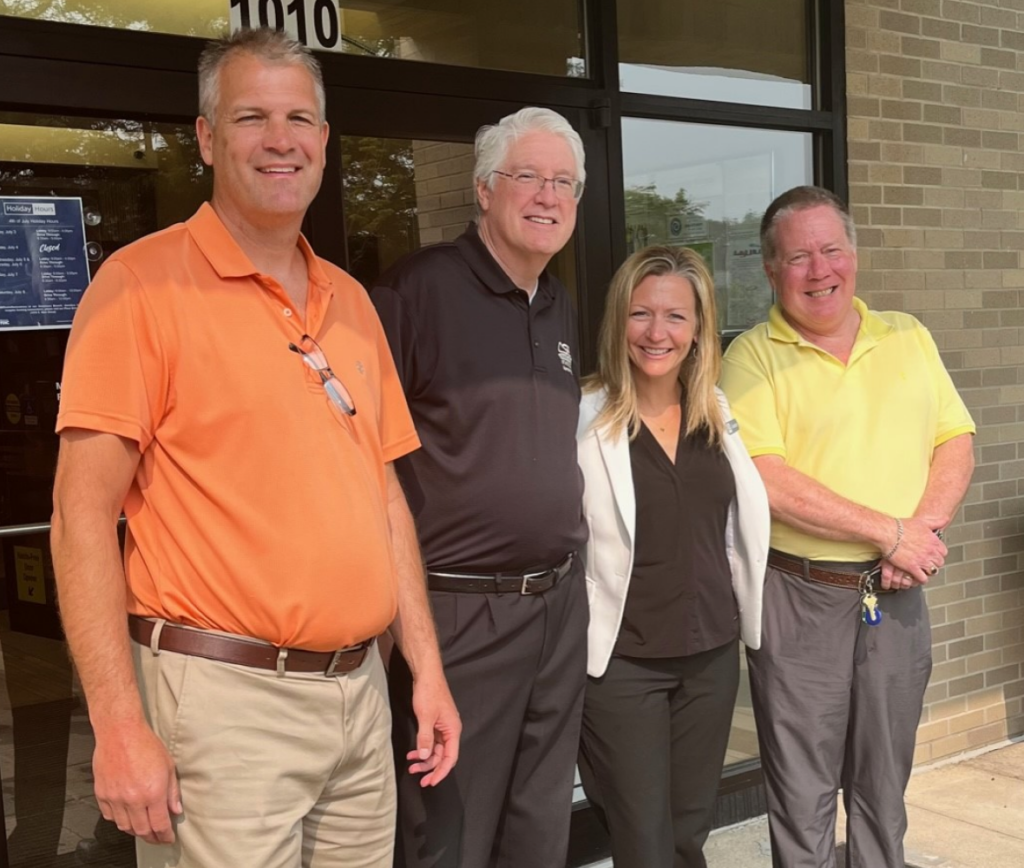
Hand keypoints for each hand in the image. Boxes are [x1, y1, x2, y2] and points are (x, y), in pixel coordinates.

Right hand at [93, 718, 180, 843]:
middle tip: (157, 838)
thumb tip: (175, 809)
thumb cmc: (144, 744)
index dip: (165, 836)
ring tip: (143, 829)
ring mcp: (115, 798)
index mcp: (152, 792)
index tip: (168, 838)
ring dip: (135, 831)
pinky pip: (109, 816)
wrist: (120, 733)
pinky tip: (127, 817)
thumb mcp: (168, 766)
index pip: (159, 825)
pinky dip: (119, 820)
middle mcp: (133, 799)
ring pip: (124, 826)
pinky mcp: (102, 794)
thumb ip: (172, 791)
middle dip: (151, 837)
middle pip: (142, 830)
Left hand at [406, 672, 460, 786]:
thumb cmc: (429, 692)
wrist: (426, 675)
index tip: (431, 782)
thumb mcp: (426, 717)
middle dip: (430, 767)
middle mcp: (450, 731)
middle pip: (443, 756)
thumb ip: (425, 738)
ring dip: (424, 759)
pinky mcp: (435, 724)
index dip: (441, 772)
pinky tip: (412, 753)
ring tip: (411, 766)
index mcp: (453, 730)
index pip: (450, 757)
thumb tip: (424, 756)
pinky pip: (431, 742)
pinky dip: (422, 749)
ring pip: (436, 751)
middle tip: (417, 777)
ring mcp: (442, 728)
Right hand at [883, 515, 946, 587]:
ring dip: (928, 571)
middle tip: (928, 562)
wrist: (888, 533)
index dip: (938, 554)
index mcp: (933, 541)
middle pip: (939, 562)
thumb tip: (945, 519)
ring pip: (933, 571)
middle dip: (934, 563)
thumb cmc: (902, 527)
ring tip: (924, 570)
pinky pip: (922, 578)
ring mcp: (922, 560)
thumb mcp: (922, 521)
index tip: (933, 554)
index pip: (943, 552)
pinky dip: (921, 579)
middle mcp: (930, 551)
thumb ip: (936, 521)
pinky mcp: (913, 567)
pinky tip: (918, 577)